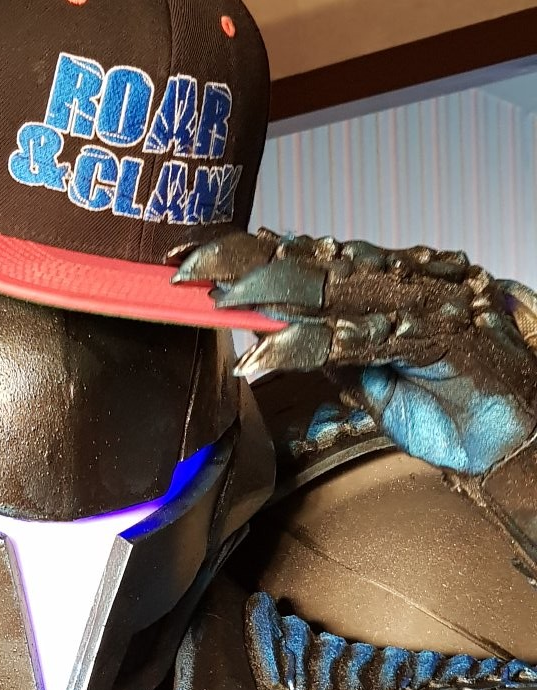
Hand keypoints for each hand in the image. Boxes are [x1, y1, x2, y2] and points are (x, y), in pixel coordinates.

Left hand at [175, 229, 536, 474]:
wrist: (514, 435)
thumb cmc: (453, 408)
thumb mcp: (375, 382)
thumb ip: (335, 355)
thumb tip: (283, 341)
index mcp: (383, 287)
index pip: (306, 259)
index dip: (249, 254)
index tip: (194, 256)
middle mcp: (398, 285)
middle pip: (308, 261)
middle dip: (243, 261)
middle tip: (186, 266)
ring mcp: (417, 306)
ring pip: (328, 288)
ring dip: (265, 293)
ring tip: (216, 298)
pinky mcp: (431, 338)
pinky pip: (356, 339)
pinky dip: (306, 347)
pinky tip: (264, 354)